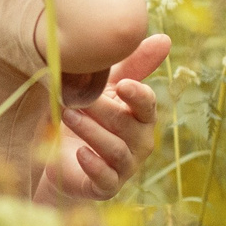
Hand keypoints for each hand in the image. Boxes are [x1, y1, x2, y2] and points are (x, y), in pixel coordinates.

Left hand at [35, 34, 168, 201]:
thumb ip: (132, 65)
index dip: (136, 95)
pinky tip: (80, 153)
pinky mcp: (107, 186)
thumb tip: (165, 38)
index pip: (147, 104)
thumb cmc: (90, 115)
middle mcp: (140, 142)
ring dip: (91, 132)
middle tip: (74, 97)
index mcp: (141, 116)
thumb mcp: (105, 86)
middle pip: (126, 124)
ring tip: (68, 115)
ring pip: (115, 149)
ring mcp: (125, 166)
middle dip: (100, 109)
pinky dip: (95, 166)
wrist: (61, 158)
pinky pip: (107, 179)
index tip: (121, 85)